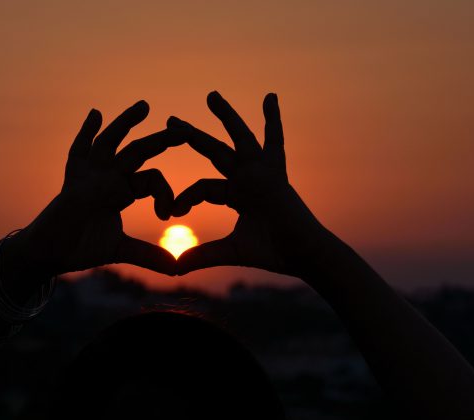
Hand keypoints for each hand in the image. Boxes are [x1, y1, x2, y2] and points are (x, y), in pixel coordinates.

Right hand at [3, 101, 181, 286]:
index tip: (169, 215)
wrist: (49, 253)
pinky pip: (79, 150)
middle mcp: (108, 178)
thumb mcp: (121, 250)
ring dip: (127, 123)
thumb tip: (177, 269)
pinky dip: (86, 132)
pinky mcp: (73, 179)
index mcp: (122, 191)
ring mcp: (90, 175)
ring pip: (112, 142)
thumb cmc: (81, 247)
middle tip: (184, 131)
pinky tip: (96, 113)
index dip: (165, 194)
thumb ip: (148, 255)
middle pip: (138, 152)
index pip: (151, 179)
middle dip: (161, 141)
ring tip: (145, 106)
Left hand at [168, 92, 329, 277]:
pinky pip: (274, 140)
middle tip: (171, 121)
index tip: (171, 211)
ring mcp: (261, 172)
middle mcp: (247, 178)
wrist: (302, 254)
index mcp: (236, 194)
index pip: (203, 187)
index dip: (185, 197)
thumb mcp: (230, 251)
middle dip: (193, 136)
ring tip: (211, 96)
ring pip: (239, 138)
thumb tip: (174, 269)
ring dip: (226, 116)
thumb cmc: (272, 253)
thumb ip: (202, 255)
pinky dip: (273, 120)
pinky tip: (270, 97)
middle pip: (214, 151)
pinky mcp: (274, 172)